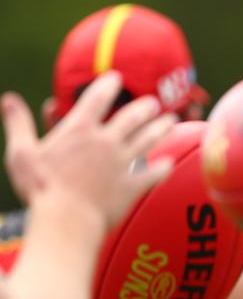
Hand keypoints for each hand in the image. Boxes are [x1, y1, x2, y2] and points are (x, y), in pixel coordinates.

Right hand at [1, 72, 175, 227]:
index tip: (116, 78)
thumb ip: (18, 124)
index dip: (108, 85)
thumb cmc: (41, 188)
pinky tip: (169, 163)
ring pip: (148, 140)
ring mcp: (122, 163)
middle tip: (153, 103)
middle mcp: (106, 141)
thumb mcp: (22, 153)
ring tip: (171, 120)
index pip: (97, 98)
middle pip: (132, 117)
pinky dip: (162, 168)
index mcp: (79, 130)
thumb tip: (8, 99)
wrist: (67, 220)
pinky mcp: (132, 185)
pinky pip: (153, 174)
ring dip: (161, 128)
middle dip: (145, 107)